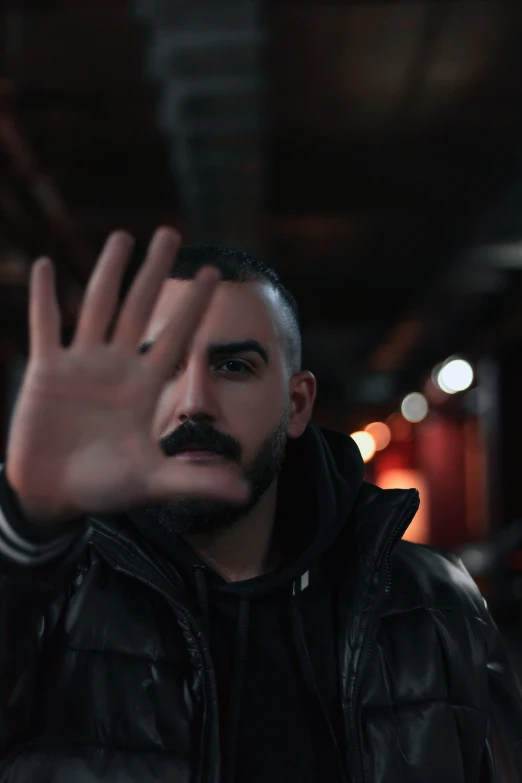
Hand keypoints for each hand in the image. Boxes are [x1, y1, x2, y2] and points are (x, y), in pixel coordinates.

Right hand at [5, 227, 247, 525]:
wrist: (55, 497)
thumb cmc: (105, 488)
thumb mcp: (154, 483)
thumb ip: (196, 482)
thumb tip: (242, 492)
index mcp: (145, 387)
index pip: (177, 337)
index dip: (194, 306)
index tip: (214, 272)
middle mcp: (117, 368)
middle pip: (140, 309)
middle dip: (154, 272)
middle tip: (170, 232)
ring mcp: (81, 365)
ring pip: (97, 307)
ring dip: (109, 272)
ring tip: (122, 236)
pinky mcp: (46, 372)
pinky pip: (45, 326)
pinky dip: (45, 298)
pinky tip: (48, 266)